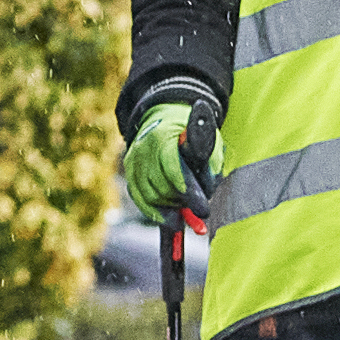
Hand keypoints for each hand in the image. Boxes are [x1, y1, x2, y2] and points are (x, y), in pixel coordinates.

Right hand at [123, 93, 213, 221]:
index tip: (203, 211)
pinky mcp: (129, 171)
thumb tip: (207, 192)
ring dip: (171, 207)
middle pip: (161, 186)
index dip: (189, 192)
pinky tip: (172, 220)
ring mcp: (133, 161)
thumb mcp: (209, 140)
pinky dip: (156, 213)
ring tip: (188, 208)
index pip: (174, 168)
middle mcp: (143, 148)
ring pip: (150, 196)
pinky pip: (140, 198)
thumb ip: (210, 164)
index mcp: (163, 137)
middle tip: (200, 209)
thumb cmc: (192, 132)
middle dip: (183, 201)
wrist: (163, 119)